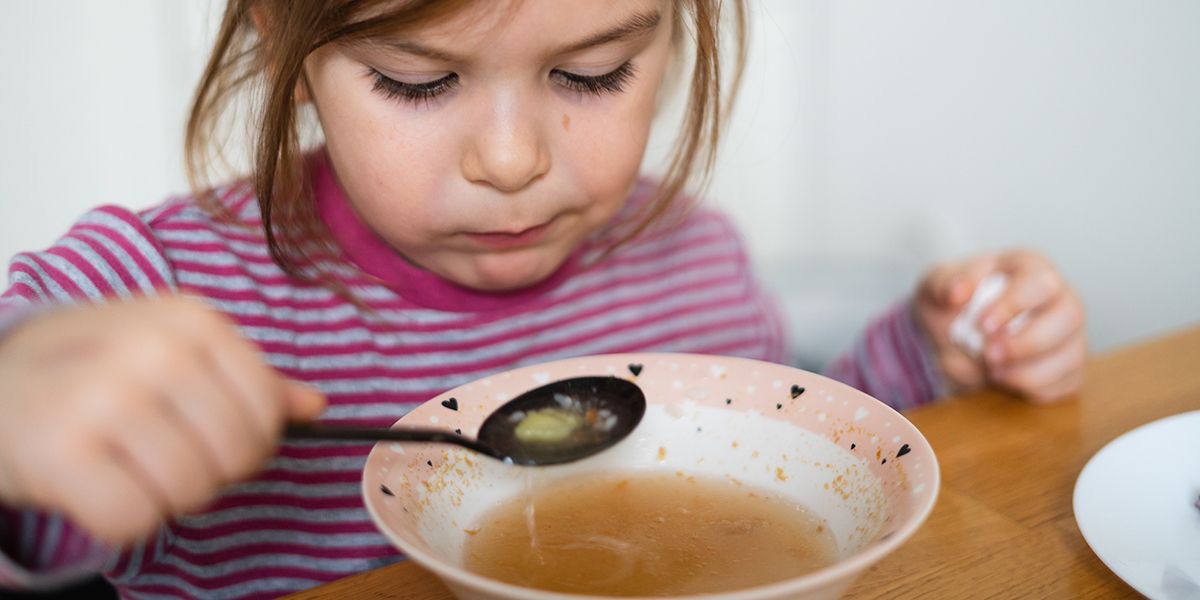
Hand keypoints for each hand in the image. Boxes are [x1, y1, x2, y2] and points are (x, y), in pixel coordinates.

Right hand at [0, 296, 324, 546]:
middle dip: (212, 471)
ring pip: (191, 490)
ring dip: (167, 496)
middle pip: (236, 454)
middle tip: (168, 457)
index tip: (217, 437)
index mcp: (190, 319)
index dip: (253, 439)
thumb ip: (246, 376)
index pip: (267, 408)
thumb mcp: (172, 347)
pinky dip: (124, 519)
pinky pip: (135, 519)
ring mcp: (103, 398)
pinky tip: (100, 485)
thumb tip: (315, 406)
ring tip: (132, 468)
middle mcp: (151, 350)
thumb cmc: (93, 366)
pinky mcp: (59, 451)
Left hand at [915, 250, 1086, 401]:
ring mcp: (1068, 334)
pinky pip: (1067, 383)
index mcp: (1029, 268)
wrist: (949, 336)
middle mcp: (1058, 297)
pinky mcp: (1068, 366)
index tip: (982, 325)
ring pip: (1073, 354)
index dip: (1014, 305)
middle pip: (1070, 315)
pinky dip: (1034, 390)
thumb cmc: (950, 302)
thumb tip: (957, 292)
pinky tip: (1005, 381)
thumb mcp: (936, 286)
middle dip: (1028, 342)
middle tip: (989, 354)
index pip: (1039, 282)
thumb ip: (943, 284)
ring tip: (992, 371)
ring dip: (1029, 372)